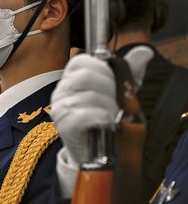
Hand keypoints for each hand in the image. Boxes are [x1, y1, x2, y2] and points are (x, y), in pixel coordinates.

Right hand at [52, 48, 152, 196]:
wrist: (96, 150)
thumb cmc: (104, 118)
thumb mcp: (119, 93)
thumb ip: (129, 72)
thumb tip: (144, 52)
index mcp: (71, 79)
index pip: (80, 61)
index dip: (102, 69)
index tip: (113, 82)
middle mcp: (61, 90)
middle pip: (85, 77)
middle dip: (109, 89)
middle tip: (118, 104)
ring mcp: (59, 108)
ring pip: (87, 97)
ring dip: (108, 107)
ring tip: (113, 117)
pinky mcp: (63, 125)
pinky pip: (82, 115)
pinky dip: (100, 118)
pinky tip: (107, 123)